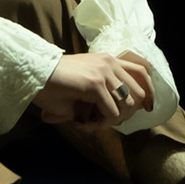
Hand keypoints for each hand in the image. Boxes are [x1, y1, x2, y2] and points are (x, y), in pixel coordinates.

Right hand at [33, 53, 154, 127]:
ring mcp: (104, 72)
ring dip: (114, 119)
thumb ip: (104, 93)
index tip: (148, 108)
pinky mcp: (95, 83)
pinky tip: (87, 123)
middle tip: (108, 121)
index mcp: (109, 60)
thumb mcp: (85, 85)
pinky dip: (102, 123)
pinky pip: (112, 112)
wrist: (35, 75)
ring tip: (94, 123)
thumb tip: (121, 114)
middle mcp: (110, 62)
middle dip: (128, 112)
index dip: (150, 92)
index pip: (143, 71)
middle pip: (140, 92)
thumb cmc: (54, 83)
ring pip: (127, 104)